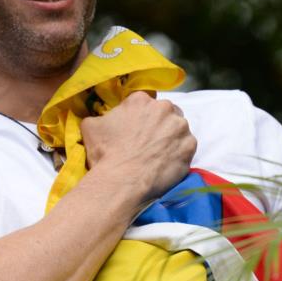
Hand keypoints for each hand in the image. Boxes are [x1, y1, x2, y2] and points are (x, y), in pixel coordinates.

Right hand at [80, 91, 196, 201]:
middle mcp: (164, 107)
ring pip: (178, 129)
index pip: (143, 104)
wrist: (122, 181)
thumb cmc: (105, 153)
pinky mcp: (190, 145)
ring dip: (170, 138)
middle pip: (164, 113)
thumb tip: (101, 118)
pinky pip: (186, 147)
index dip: (139, 118)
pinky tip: (166, 164)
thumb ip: (100, 117)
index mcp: (140, 99)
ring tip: (158, 155)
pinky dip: (178, 154)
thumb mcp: (91, 127)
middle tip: (147, 144)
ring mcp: (180, 126)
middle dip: (158, 125)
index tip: (135, 131)